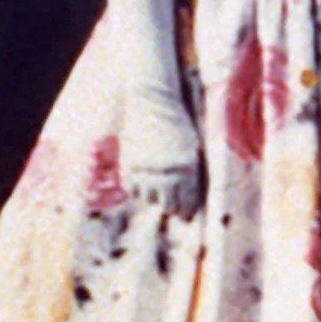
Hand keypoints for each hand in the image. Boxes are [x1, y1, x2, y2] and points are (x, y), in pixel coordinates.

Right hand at [121, 86, 202, 218]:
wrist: (153, 105)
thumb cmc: (178, 126)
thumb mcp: (192, 149)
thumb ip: (192, 172)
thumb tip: (189, 197)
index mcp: (187, 168)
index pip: (188, 201)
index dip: (187, 211)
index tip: (186, 216)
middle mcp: (166, 172)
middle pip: (169, 205)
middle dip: (173, 209)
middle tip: (174, 210)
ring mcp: (145, 170)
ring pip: (149, 200)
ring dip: (154, 199)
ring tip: (159, 194)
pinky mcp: (128, 166)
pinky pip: (132, 191)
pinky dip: (138, 191)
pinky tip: (144, 186)